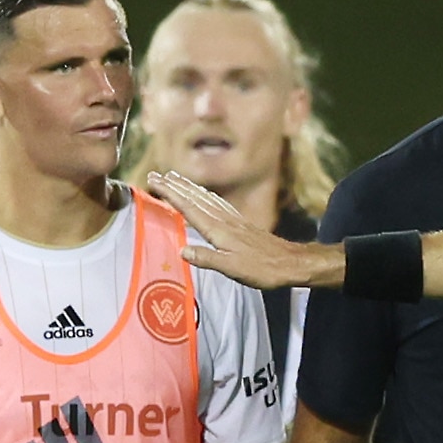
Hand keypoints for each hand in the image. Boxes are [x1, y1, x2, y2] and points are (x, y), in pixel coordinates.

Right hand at [148, 172, 341, 287]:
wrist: (289, 263)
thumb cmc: (261, 269)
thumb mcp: (232, 269)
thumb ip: (207, 258)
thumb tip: (182, 250)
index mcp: (217, 229)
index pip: (188, 207)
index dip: (170, 193)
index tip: (154, 181)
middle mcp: (223, 220)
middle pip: (194, 198)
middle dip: (174, 185)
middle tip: (155, 174)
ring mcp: (232, 219)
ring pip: (204, 197)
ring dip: (187, 187)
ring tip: (173, 177)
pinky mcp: (239, 222)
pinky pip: (216, 203)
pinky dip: (204, 194)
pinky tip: (202, 193)